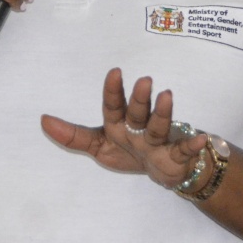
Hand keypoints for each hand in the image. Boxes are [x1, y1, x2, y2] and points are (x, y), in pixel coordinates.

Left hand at [41, 68, 208, 188]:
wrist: (162, 171)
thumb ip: (72, 136)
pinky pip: (184, 150)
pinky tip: (200, 138)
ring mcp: (159, 140)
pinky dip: (192, 144)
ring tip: (167, 95)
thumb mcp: (98, 146)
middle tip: (144, 80)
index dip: (113, 90)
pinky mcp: (176, 156)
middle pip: (138, 112)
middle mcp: (139, 127)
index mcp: (119, 123)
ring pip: (159, 126)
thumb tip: (43, 120)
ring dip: (163, 112)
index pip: (114, 105)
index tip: (114, 71)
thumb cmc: (128, 151)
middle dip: (140, 98)